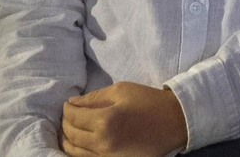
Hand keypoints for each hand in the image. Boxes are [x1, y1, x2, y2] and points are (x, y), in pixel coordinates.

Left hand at [59, 82, 187, 156]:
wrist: (174, 121)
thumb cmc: (149, 101)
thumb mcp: (121, 90)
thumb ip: (94, 97)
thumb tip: (73, 103)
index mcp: (105, 120)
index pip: (74, 117)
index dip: (67, 109)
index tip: (68, 104)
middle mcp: (102, 142)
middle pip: (71, 135)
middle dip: (65, 123)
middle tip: (68, 115)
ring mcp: (107, 156)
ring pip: (75, 151)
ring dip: (67, 139)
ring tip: (69, 130)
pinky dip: (78, 151)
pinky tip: (79, 143)